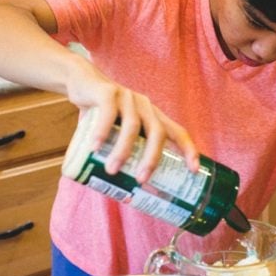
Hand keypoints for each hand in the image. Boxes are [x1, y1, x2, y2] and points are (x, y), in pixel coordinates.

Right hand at [65, 57, 198, 181]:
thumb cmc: (103, 115)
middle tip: (140, 180)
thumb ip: (123, 152)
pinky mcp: (107, 93)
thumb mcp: (118, 132)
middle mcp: (145, 106)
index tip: (194, 171)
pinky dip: (102, 131)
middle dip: (152, 158)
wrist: (81, 82)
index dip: (189, 150)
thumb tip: (122, 193)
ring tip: (112, 170)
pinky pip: (108, 114)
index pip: (178, 132)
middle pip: (157, 133)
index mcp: (153, 117)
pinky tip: (95, 148)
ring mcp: (127, 98)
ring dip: (123, 150)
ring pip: (132, 126)